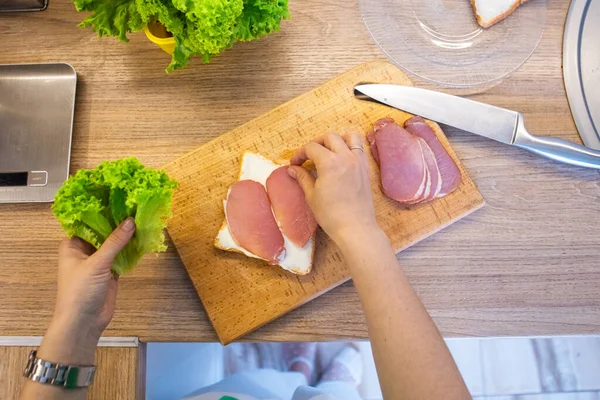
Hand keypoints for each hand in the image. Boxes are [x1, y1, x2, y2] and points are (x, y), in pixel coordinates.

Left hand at [39, 218, 134, 364]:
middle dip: (117, 221)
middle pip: (103, 231)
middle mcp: (85, 250)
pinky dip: (131, 249)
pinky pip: (122, 255)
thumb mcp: (97, 263)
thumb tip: (131, 221)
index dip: (101, 209)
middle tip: (135, 204)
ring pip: (114, 243)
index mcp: (72, 245)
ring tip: (142, 217)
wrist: (83, 322)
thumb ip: (115, 242)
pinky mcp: (111, 271)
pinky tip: (143, 238)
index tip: (118, 195)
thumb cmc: (80, 291)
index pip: (87, 221)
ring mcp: (99, 261)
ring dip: (126, 235)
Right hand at [289, 133, 379, 245]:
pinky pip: (359, 148)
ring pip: (349, 137)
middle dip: (316, 143)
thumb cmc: (331, 215)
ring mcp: (358, 161)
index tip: (294, 163)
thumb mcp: (312, 196)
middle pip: (330, 137)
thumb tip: (292, 169)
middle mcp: (346, 157)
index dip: (300, 153)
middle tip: (308, 155)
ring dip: (337, 139)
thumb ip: (302, 178)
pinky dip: (350, 147)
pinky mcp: (365, 169)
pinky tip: (342, 158)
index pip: (312, 147)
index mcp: (330, 162)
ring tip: (328, 151)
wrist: (355, 228)